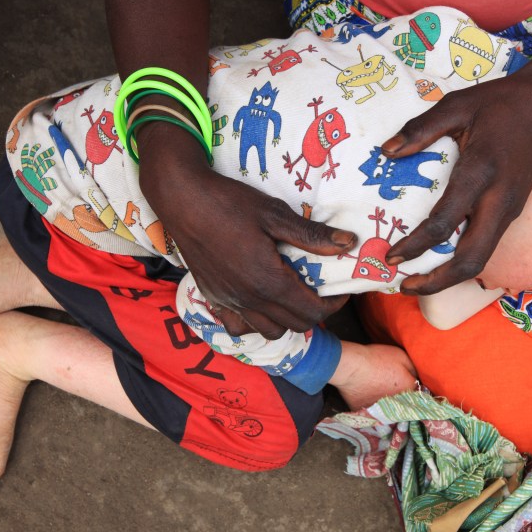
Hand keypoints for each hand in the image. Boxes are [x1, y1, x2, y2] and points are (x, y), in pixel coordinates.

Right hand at [139, 130, 355, 338]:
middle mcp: (249, 299)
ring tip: (292, 296)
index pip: (313, 311)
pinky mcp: (212, 297)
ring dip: (287, 320)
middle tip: (320, 290)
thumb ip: (313, 235)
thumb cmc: (229, 203)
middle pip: (294, 325)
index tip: (341, 290)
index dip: (334, 304)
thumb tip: (350, 242)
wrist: (181, 199)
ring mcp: (228, 301)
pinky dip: (254, 323)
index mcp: (268, 281)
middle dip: (314, 312)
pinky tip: (259, 302)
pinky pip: (238, 326)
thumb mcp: (275, 214)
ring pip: (268, 331)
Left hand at [380, 70, 531, 295]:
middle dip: (437, 281)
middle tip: (405, 287)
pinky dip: (463, 259)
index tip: (392, 256)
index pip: (445, 223)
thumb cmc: (499, 102)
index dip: (416, 246)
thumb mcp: (456, 106)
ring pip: (482, 258)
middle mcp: (499, 198)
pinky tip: (441, 257)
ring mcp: (510, 208)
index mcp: (481, 171)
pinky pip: (487, 244)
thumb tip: (386, 151)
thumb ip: (420, 129)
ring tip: (419, 280)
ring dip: (451, 275)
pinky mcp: (514, 210)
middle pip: (471, 259)